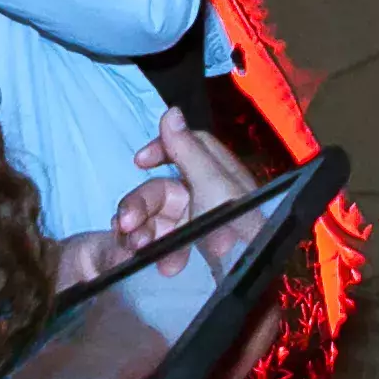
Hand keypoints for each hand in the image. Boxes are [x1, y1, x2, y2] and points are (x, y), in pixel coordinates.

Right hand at [51, 111, 261, 286]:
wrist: (253, 269)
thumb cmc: (238, 222)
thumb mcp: (212, 184)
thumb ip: (188, 150)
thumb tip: (171, 110)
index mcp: (214, 171)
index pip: (184, 146)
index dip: (161, 147)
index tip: (139, 161)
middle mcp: (204, 192)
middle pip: (160, 189)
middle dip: (138, 206)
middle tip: (124, 225)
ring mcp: (196, 221)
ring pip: (155, 218)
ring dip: (141, 232)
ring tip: (135, 250)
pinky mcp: (191, 248)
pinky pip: (163, 243)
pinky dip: (156, 252)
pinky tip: (161, 267)